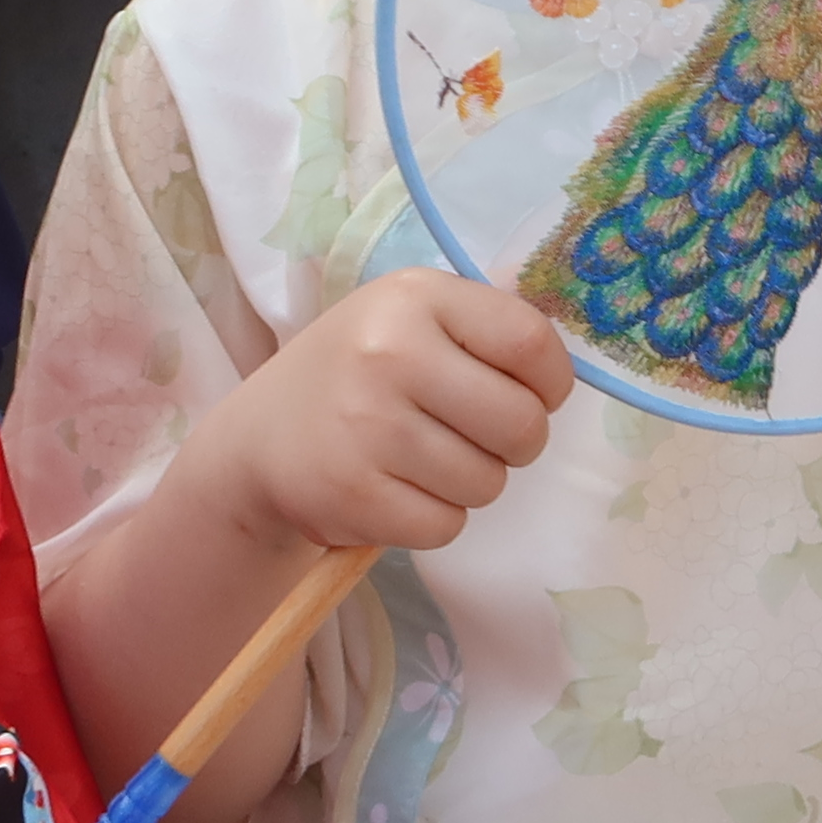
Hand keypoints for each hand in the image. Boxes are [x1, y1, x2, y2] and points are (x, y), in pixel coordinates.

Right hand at [190, 270, 570, 557]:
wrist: (256, 444)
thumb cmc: (355, 377)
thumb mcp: (406, 320)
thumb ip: (481, 329)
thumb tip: (565, 367)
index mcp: (414, 297)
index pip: (530, 342)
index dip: (551, 382)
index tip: (534, 396)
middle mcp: (390, 352)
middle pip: (521, 423)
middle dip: (517, 444)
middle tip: (481, 439)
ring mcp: (368, 426)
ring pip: (488, 482)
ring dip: (471, 483)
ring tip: (425, 462)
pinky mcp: (354, 495)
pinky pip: (447, 525)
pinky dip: (435, 519)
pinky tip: (398, 491)